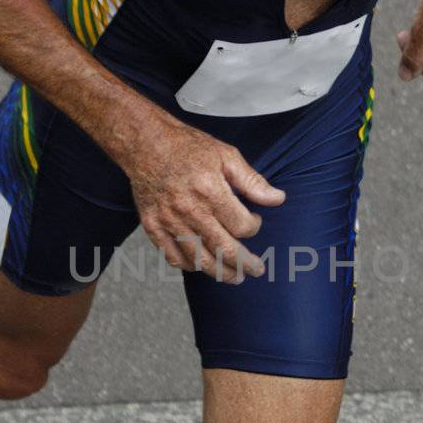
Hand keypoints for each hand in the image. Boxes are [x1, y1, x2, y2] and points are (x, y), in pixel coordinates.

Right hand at [125, 116, 284, 282]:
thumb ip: (252, 181)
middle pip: (224, 249)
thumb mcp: (226, 155)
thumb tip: (277, 199)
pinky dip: (189, 266)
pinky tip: (202, 266)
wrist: (145, 144)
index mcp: (210, 191)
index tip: (254, 222)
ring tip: (234, 277)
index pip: (241, 226)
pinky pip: (173, 256)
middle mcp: (190, 210)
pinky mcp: (153, 226)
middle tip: (256, 269)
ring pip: (200, 259)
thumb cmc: (187, 147)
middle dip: (244, 264)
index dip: (254, 227)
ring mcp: (169, 221)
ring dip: (220, 272)